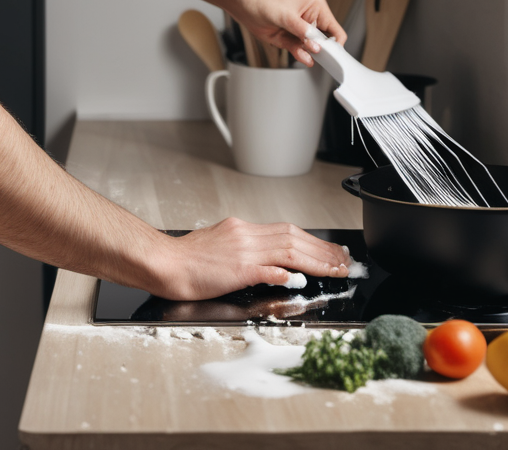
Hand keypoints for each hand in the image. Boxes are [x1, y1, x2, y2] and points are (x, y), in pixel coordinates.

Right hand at [156, 217, 351, 299]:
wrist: (164, 263)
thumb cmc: (186, 260)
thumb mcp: (221, 246)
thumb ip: (248, 252)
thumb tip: (274, 265)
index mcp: (243, 229)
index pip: (287, 231)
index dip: (313, 241)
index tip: (330, 250)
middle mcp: (246, 234)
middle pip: (294, 237)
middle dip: (323, 249)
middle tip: (344, 259)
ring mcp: (242, 250)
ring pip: (288, 250)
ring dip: (315, 260)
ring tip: (334, 269)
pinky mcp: (236, 269)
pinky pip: (266, 269)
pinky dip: (284, 273)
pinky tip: (299, 278)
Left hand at [234, 0, 345, 65]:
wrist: (245, 5)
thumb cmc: (264, 1)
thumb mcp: (287, 16)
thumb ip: (303, 33)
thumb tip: (316, 45)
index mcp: (315, 4)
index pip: (334, 27)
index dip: (334, 42)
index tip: (332, 54)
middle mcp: (310, 16)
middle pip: (325, 39)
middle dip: (321, 49)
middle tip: (319, 55)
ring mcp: (300, 28)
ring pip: (312, 47)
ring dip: (309, 53)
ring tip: (308, 56)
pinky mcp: (291, 38)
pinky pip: (301, 50)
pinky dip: (301, 55)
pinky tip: (303, 57)